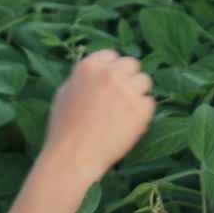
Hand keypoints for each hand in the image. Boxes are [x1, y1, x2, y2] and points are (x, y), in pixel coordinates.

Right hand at [43, 49, 155, 183]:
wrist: (74, 157)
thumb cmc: (63, 128)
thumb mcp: (65, 93)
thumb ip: (84, 78)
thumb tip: (99, 73)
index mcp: (89, 66)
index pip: (112, 55)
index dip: (112, 69)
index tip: (110, 83)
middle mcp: (111, 73)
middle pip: (132, 64)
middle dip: (128, 78)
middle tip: (120, 97)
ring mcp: (128, 90)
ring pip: (144, 81)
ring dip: (137, 93)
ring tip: (125, 112)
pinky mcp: (142, 108)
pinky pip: (149, 102)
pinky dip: (143, 113)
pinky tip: (129, 124)